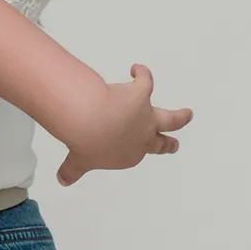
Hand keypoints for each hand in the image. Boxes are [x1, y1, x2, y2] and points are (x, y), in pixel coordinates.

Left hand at [57, 64, 191, 185]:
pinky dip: (142, 74)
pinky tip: (136, 69)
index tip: (126, 147)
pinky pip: (146, 82)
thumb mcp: (79, 162)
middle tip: (175, 144)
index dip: (131, 150)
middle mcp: (142, 138)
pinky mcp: (141, 94)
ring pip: (171, 118)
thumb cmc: (87, 144)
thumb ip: (72, 171)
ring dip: (180, 116)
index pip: (134, 154)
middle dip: (169, 143)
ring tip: (188, 114)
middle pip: (162, 142)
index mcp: (130, 155)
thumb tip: (62, 180)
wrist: (93, 122)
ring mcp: (145, 116)